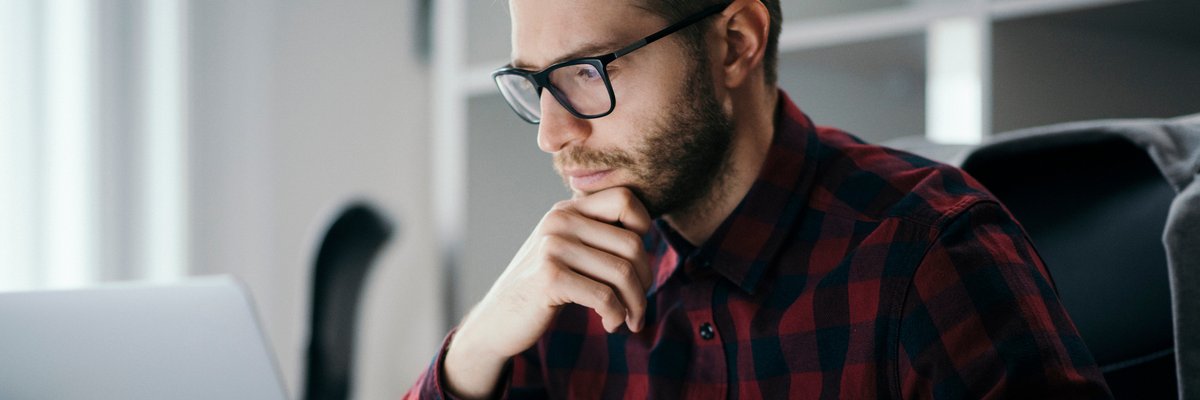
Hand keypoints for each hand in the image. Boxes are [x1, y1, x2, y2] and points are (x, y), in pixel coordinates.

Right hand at [443, 187, 652, 398]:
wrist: (499, 320)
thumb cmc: (544, 288)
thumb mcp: (567, 251)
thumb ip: (596, 235)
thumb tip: (647, 236)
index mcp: (566, 210)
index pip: (625, 199)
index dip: (643, 229)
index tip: (635, 261)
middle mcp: (559, 221)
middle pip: (632, 244)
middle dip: (644, 281)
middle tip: (637, 305)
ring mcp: (552, 247)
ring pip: (622, 273)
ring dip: (634, 304)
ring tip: (628, 320)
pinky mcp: (549, 278)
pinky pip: (605, 296)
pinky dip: (616, 315)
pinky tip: (610, 324)